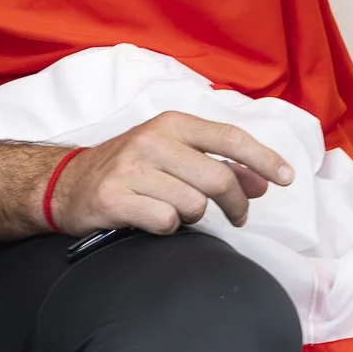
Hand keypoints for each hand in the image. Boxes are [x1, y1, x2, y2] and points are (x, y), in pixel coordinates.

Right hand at [47, 111, 294, 237]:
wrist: (65, 184)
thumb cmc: (128, 168)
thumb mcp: (172, 155)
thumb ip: (218, 165)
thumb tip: (263, 182)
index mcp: (170, 124)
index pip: (229, 137)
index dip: (263, 158)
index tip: (287, 178)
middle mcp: (152, 141)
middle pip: (218, 179)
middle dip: (235, 205)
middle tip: (237, 217)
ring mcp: (132, 169)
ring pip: (194, 205)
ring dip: (192, 217)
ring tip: (173, 210)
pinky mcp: (114, 198)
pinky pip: (166, 222)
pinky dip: (166, 228)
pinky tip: (150, 220)